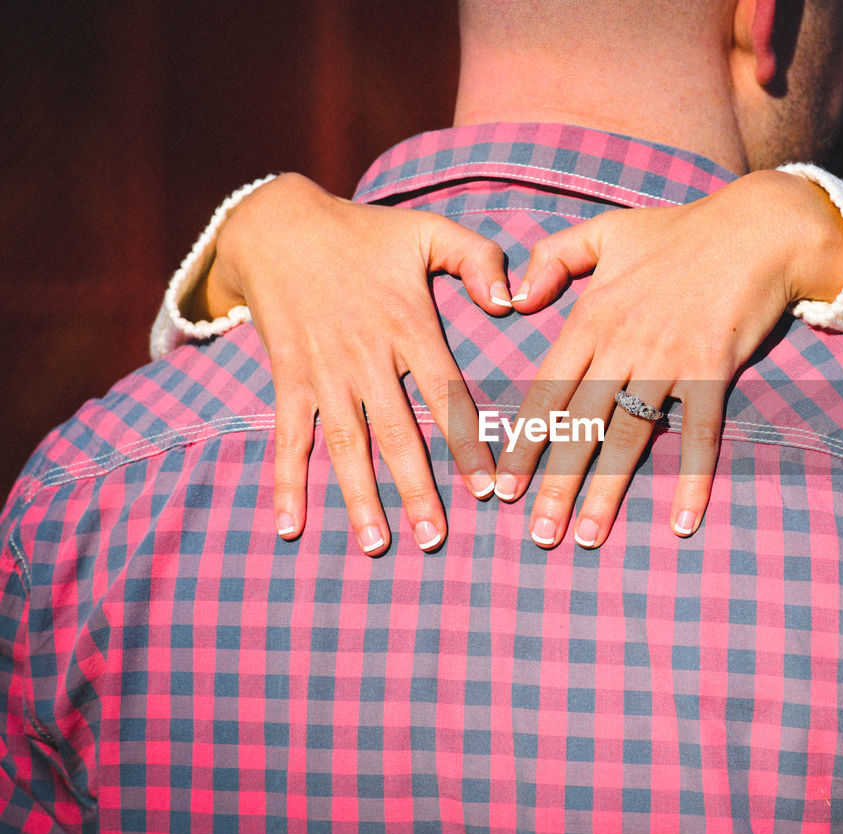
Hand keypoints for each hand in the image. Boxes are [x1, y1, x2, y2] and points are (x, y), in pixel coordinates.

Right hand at [204, 173, 512, 553]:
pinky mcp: (288, 378)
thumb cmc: (366, 233)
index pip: (445, 394)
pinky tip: (290, 526)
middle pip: (396, 433)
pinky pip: (289, 436)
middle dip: (416, 489)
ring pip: (345, 444)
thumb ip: (478, 258)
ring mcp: (324, 371)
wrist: (278, 225)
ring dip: (359, 497)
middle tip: (434, 539)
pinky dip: (287, 482)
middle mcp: (367, 356)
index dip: (466, 442)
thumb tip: (510, 302)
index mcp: (409, 325)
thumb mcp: (429, 231)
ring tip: (377, 545)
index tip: (486, 488)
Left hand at [492, 169, 842, 547]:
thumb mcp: (605, 231)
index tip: (504, 486)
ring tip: (588, 537)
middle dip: (554, 484)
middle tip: (537, 535)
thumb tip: (516, 299)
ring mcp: (668, 359)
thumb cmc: (678, 230)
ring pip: (628, 437)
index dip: (523, 443)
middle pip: (579, 427)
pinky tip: (682, 521)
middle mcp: (623, 344)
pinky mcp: (712, 369)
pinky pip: (699, 432)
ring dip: (607, 491)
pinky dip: (692, 478)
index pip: (546, 393)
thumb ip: (553, 258)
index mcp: (591, 317)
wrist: (755, 228)